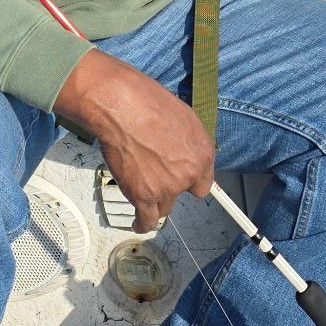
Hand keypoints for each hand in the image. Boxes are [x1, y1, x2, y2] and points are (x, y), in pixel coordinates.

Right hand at [53, 50, 212, 230]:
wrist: (122, 107)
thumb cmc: (147, 102)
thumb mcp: (183, 116)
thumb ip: (189, 141)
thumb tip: (184, 150)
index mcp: (203, 153)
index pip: (203, 181)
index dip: (189, 178)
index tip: (182, 178)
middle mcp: (188, 174)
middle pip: (181, 192)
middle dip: (169, 183)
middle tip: (154, 168)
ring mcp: (166, 188)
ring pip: (164, 206)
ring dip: (154, 198)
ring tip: (144, 187)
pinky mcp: (143, 195)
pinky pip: (147, 220)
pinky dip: (143, 223)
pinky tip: (139, 223)